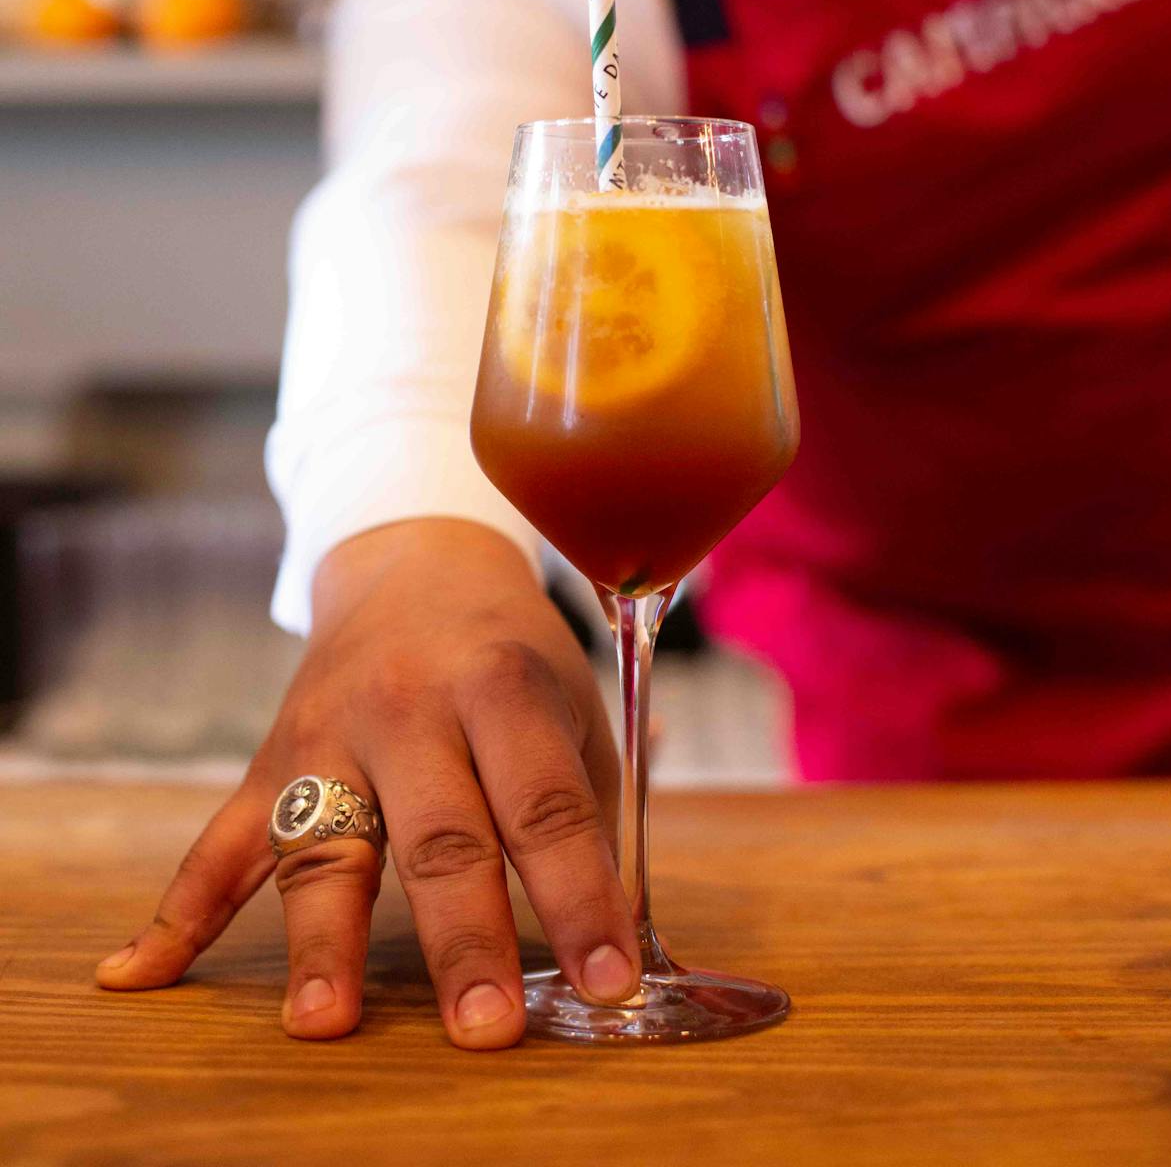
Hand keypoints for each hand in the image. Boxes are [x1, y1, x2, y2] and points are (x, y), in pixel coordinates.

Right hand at [95, 519, 637, 1048]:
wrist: (415, 566)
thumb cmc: (511, 656)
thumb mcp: (570, 705)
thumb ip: (586, 811)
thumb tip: (610, 936)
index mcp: (498, 685)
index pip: (543, 804)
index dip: (581, 895)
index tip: (609, 981)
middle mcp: (408, 707)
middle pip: (437, 834)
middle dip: (464, 938)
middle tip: (488, 1028)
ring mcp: (327, 736)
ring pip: (322, 844)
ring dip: (322, 940)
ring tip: (324, 1023)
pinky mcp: (268, 762)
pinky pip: (219, 842)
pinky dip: (177, 912)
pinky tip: (137, 975)